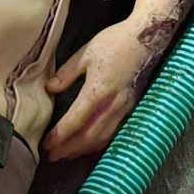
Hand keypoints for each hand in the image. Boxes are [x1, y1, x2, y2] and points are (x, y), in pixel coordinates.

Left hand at [43, 18, 159, 161]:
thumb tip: (50, 88)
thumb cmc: (115, 42)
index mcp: (99, 89)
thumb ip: (67, 73)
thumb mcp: (86, 52)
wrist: (146, 38)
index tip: (47, 143)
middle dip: (70, 148)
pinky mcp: (131, 108)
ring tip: (67, 154)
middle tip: (53, 156)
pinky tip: (89, 145)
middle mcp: (113, 103)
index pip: (76, 120)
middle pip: (89, 135)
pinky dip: (99, 143)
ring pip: (103, 137)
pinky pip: (114, 132)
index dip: (60, 135)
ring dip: (84, 149)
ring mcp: (125, 107)